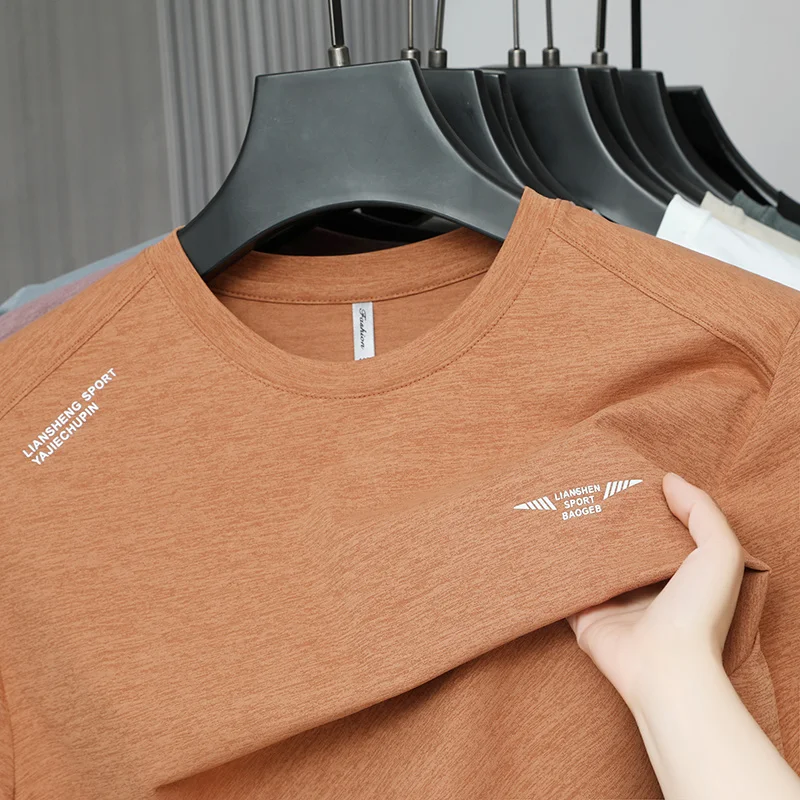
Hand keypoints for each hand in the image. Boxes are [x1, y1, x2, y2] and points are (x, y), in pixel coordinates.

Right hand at [566, 472, 744, 710]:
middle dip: (606, 519)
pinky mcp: (584, 615)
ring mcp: (613, 601)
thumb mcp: (719, 553)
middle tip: (585, 486)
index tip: (624, 477)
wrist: (664, 666)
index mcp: (677, 572)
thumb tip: (668, 479)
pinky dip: (554, 569)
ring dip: (577, 539)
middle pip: (621, 544)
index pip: (658, 531)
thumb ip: (701, 511)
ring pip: (590, 562)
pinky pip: (565, 587)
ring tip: (559, 504)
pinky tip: (543, 541)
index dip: (645, 504)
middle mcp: (645, 586)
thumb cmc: (697, 611)